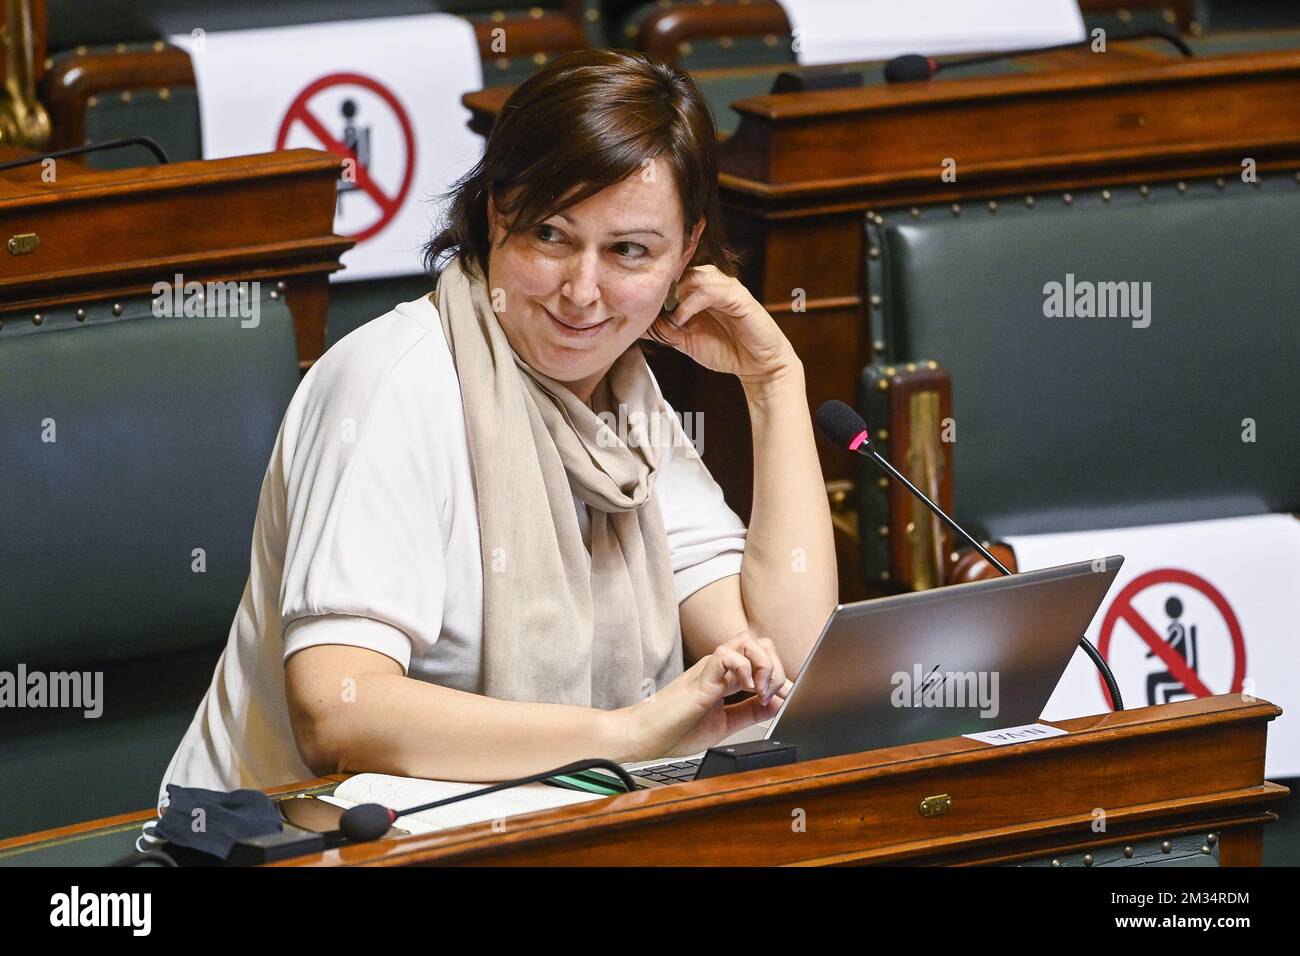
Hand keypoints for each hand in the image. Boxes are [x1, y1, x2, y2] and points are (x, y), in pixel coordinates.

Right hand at [618, 631, 793, 760]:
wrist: (643, 737)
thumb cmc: (674, 731)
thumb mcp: (724, 725)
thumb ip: (749, 713)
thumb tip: (776, 704)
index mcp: (725, 679)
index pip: (761, 660)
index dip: (780, 675)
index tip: (785, 698)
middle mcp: (719, 668)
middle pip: (759, 642)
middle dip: (776, 667)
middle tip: (770, 695)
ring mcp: (710, 669)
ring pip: (747, 640)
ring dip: (764, 663)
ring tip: (760, 689)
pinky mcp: (700, 676)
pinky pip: (726, 654)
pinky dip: (744, 668)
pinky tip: (746, 689)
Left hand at [641, 265, 798, 386]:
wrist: (757, 366)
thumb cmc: (724, 350)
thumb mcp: (685, 341)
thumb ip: (664, 330)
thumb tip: (637, 323)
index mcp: (699, 289)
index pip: (672, 275)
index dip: (655, 286)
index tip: (637, 303)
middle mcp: (713, 283)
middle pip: (680, 270)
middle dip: (661, 287)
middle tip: (647, 306)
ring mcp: (727, 288)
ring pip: (693, 276)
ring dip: (674, 294)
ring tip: (665, 314)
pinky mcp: (739, 297)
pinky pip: (710, 291)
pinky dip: (690, 303)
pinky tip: (680, 318)